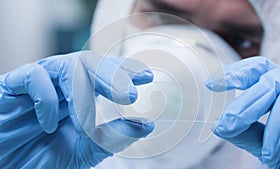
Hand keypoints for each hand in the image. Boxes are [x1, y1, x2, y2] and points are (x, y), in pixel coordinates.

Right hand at [0, 51, 153, 167]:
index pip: (105, 74)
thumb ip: (111, 138)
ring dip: (83, 91)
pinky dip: (47, 99)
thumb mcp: (83, 151)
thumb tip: (146, 125)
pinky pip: (34, 76)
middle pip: (90, 63)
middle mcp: (61, 87)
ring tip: (86, 124)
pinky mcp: (11, 87)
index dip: (125, 71)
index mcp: (79, 97)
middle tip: (130, 94)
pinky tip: (50, 124)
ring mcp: (38, 85)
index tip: (146, 77)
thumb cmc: (38, 160)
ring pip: (67, 65)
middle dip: (112, 75)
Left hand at [206, 56, 279, 168]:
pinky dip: (276, 130)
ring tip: (237, 132)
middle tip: (224, 123)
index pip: (255, 68)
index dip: (234, 71)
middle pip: (262, 73)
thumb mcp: (265, 145)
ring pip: (274, 85)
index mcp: (277, 91)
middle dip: (239, 98)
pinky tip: (269, 152)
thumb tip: (217, 125)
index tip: (210, 85)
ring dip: (250, 109)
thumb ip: (244, 133)